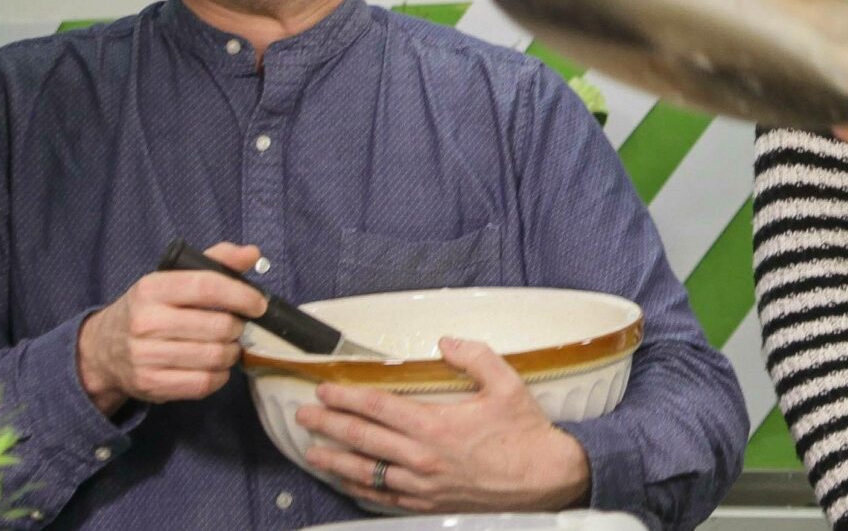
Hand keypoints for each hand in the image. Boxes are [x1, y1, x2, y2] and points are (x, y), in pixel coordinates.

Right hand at [76, 241, 266, 416]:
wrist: (103, 350)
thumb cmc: (150, 309)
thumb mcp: (172, 278)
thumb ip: (215, 262)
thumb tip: (252, 253)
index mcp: (151, 289)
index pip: (207, 287)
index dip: (241, 295)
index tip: (259, 304)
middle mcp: (145, 322)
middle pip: (217, 326)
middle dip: (238, 327)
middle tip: (236, 326)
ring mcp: (145, 356)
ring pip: (214, 356)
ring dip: (232, 352)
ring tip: (227, 345)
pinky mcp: (150, 384)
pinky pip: (203, 384)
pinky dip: (220, 376)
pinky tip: (215, 366)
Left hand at [298, 338, 590, 513]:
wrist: (544, 480)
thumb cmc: (525, 433)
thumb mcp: (507, 384)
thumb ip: (475, 356)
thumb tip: (445, 342)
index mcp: (436, 425)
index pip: (378, 408)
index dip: (347, 397)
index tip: (325, 389)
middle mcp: (421, 457)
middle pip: (362, 439)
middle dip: (329, 425)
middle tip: (304, 414)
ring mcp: (421, 485)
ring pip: (365, 472)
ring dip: (334, 461)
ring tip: (311, 452)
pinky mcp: (427, 504)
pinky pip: (382, 497)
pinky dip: (359, 488)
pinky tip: (346, 482)